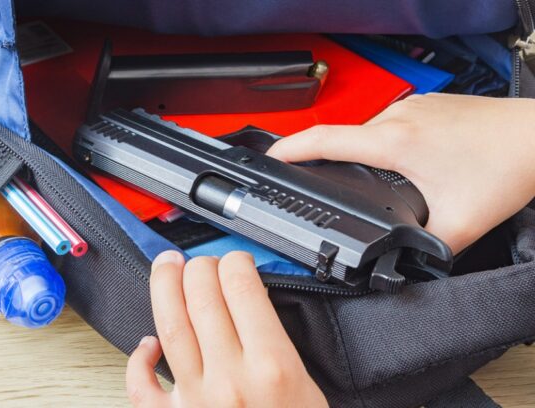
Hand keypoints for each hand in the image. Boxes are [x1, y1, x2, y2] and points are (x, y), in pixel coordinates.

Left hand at [126, 250, 327, 407]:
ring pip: (169, 325)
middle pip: (201, 297)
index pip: (241, 287)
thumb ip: (277, 339)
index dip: (235, 261)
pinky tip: (147, 343)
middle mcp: (229, 379)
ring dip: (164, 287)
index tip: (236, 260)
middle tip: (201, 261)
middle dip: (199, 266)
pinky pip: (141, 387)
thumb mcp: (305, 383)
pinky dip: (137, 360)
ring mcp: (195, 400)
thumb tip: (250, 299)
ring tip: (166, 267)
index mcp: (271, 366)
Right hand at [267, 93, 534, 253]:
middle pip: (343, 138)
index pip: (325, 139)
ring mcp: (412, 107)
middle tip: (325, 184)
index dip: (290, 148)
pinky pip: (390, 124)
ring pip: (368, 132)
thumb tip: (401, 266)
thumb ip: (424, 251)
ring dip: (363, 155)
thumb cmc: (507, 165)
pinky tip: (408, 163)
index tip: (270, 158)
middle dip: (327, 161)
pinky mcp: (425, 106)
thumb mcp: (461, 223)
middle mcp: (398, 117)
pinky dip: (386, 144)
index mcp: (395, 141)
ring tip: (377, 179)